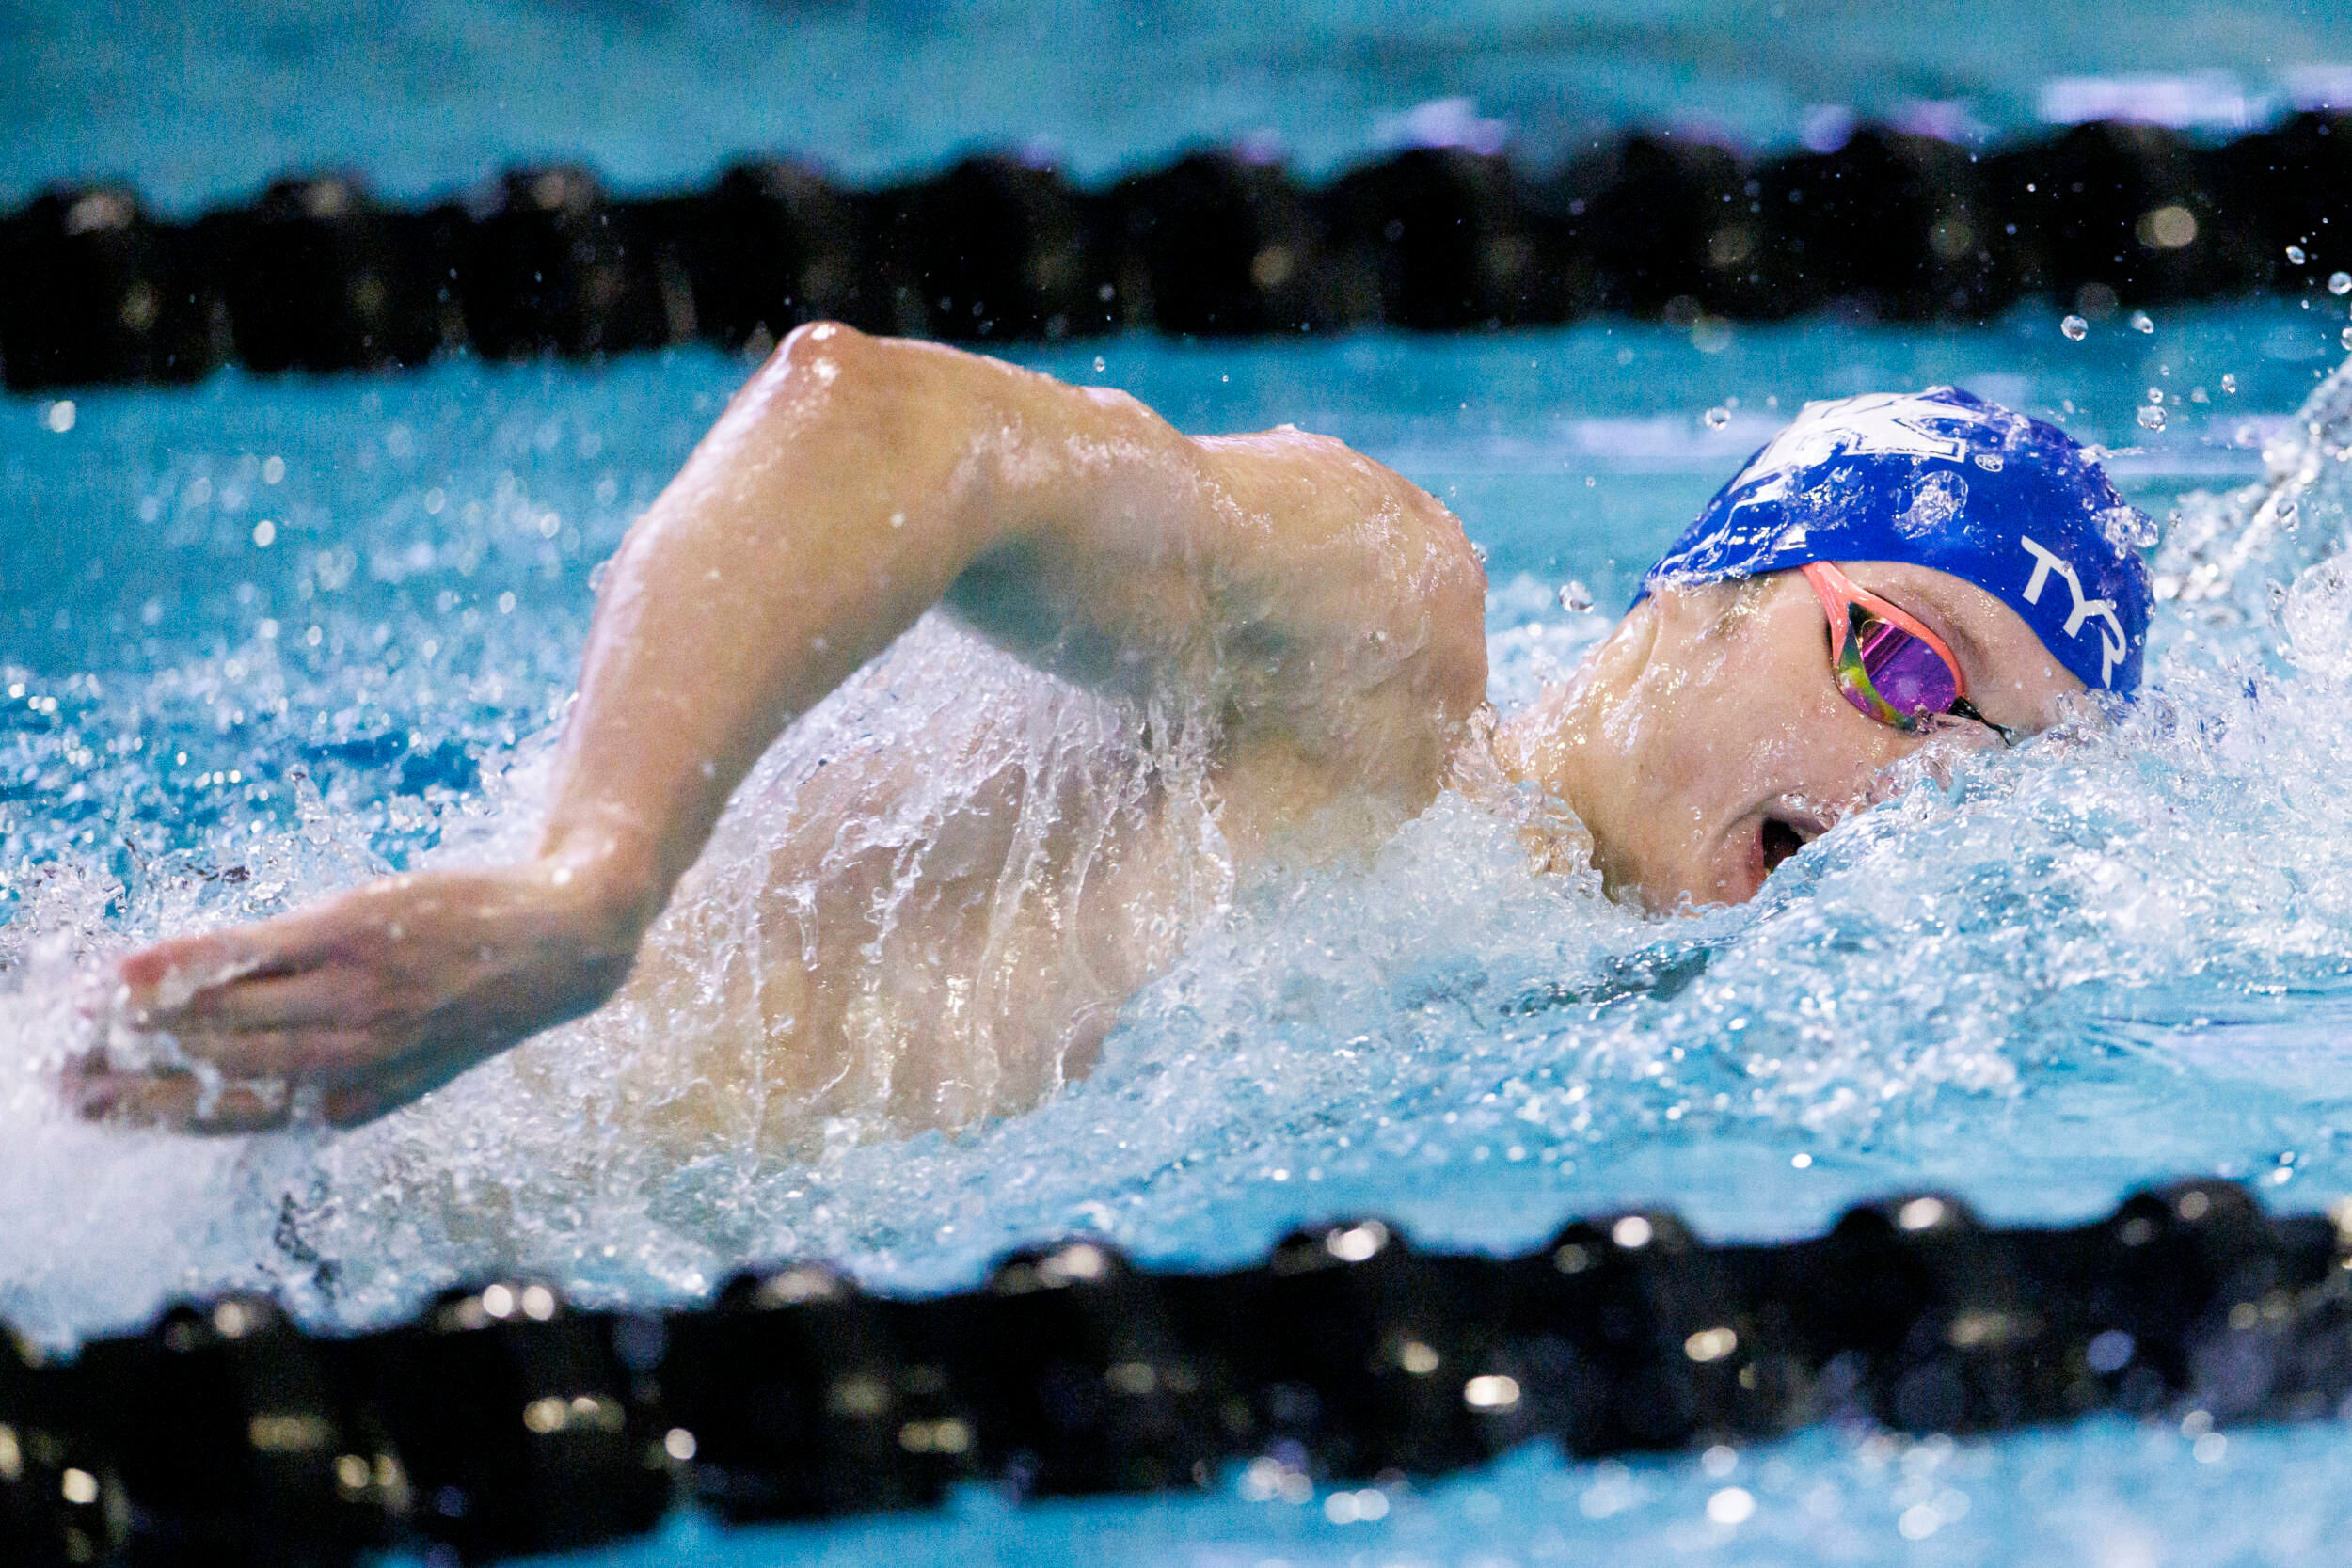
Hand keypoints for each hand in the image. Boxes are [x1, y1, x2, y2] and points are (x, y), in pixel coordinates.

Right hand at [67, 861, 649, 1132]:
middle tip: (57, 1076)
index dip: (152, 1117)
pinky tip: (130, 968)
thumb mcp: (406, 1056)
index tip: (90, 1114)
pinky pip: (251, 954)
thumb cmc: (471, 996)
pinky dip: (184, 962)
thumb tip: (242, 1075)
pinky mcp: (354, 936)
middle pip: (210, 1070)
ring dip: (135, 1021)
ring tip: (76, 1022)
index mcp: (355, 1102)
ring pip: (219, 1015)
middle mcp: (347, 1059)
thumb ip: (326, 1067)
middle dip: (126, 1077)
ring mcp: (349, 998)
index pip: (230, 1117)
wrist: (563, 943)